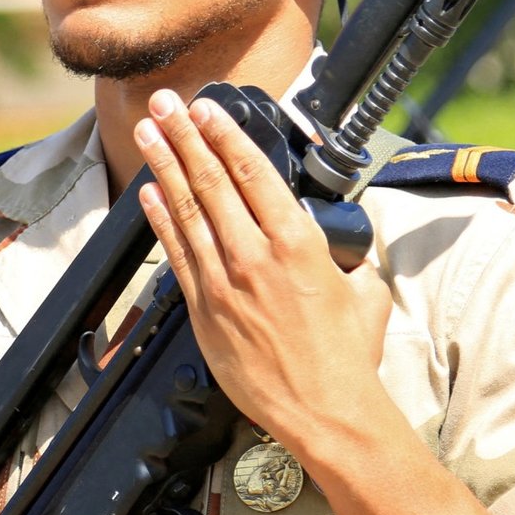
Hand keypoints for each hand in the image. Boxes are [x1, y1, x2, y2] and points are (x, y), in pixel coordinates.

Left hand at [134, 89, 392, 456]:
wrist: (325, 412)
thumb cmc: (348, 357)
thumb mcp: (366, 291)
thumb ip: (349, 257)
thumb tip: (342, 243)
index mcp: (298, 243)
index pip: (252, 173)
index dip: (224, 134)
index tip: (206, 108)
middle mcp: (255, 256)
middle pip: (211, 182)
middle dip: (184, 136)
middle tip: (165, 103)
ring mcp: (223, 283)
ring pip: (186, 211)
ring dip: (164, 166)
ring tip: (148, 132)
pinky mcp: (204, 311)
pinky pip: (176, 255)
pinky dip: (161, 220)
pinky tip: (149, 193)